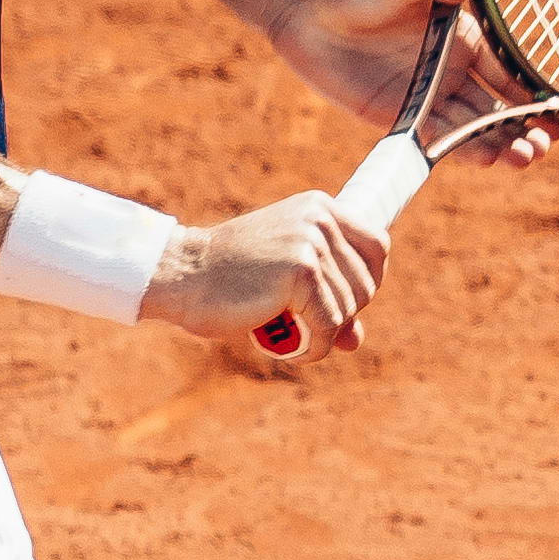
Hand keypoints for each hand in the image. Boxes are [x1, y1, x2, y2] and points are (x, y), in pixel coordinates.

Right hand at [175, 188, 383, 363]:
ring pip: (348, 309)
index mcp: (320, 207)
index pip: (378, 246)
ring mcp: (312, 242)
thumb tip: (356, 340)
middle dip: (343, 315)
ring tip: (289, 337)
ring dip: (323, 335)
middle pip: (367, 284)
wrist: (181, 274)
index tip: (346, 305)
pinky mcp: (301, 271)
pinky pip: (330, 324)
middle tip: (305, 325)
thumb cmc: (227, 279)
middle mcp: (321, 219)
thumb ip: (325, 301)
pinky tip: (293, 352)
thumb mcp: (283, 283)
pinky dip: (315, 347)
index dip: (369, 283)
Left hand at [272, 0, 542, 154]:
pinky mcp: (397, 116)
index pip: (506, 74)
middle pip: (494, 108)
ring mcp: (427, 97)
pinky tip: (483, 161)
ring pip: (470, 128)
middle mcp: (453, 73)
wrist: (306, 12)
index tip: (556, 114)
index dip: (531, 95)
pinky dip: (456, 150)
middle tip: (543, 145)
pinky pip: (431, 137)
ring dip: (496, 145)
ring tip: (522, 159)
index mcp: (465, 41)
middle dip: (521, 128)